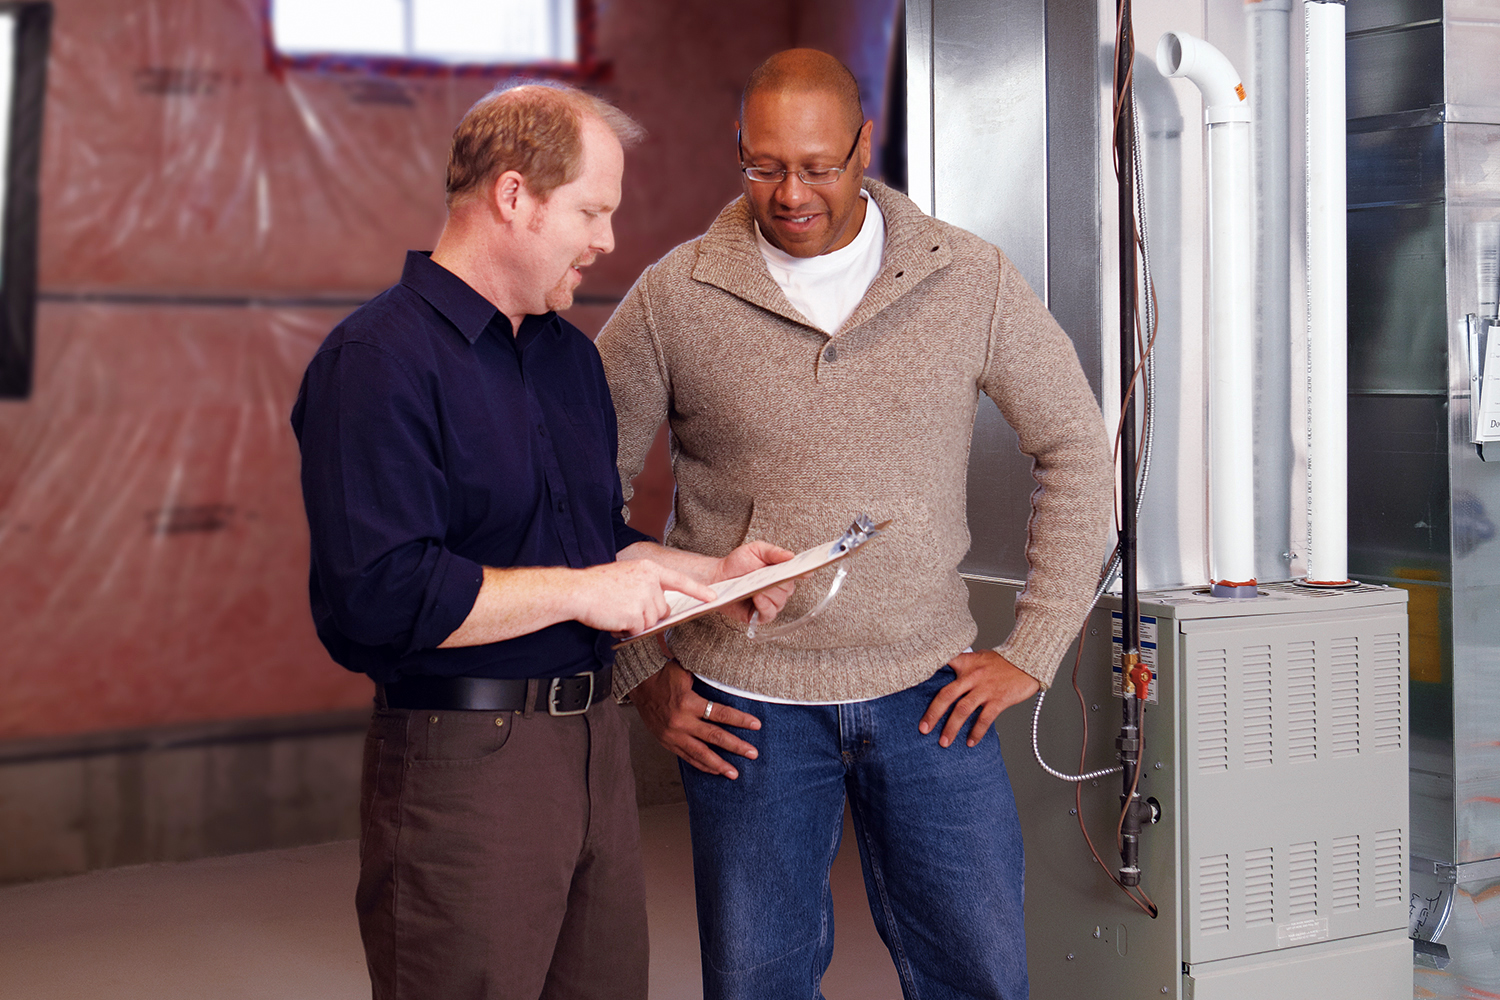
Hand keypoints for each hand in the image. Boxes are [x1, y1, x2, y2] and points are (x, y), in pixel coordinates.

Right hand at [570, 560, 715, 635]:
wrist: (577, 591)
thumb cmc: (597, 585)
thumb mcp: (627, 576)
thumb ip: (647, 588)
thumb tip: (661, 608)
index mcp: (649, 569)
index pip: (679, 581)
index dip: (698, 590)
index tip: (713, 597)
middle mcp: (650, 582)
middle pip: (662, 609)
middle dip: (647, 615)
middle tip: (625, 608)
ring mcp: (643, 598)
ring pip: (651, 622)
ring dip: (635, 623)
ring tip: (617, 611)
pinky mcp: (636, 614)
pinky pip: (638, 630)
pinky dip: (627, 630)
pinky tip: (614, 619)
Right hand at [631, 658, 760, 778]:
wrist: (638, 684)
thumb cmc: (664, 674)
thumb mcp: (686, 670)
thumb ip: (706, 677)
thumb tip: (730, 676)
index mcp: (688, 702)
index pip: (720, 713)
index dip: (740, 720)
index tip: (756, 725)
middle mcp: (681, 722)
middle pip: (714, 737)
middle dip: (736, 746)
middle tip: (753, 753)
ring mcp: (673, 735)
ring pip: (700, 753)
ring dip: (719, 764)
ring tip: (734, 773)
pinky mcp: (666, 742)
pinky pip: (686, 757)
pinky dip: (701, 765)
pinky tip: (714, 770)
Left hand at [712, 539, 796, 624]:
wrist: (718, 576)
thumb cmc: (737, 563)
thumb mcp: (755, 550)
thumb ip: (773, 552)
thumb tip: (790, 555)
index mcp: (780, 572)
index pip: (798, 573)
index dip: (803, 572)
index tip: (805, 571)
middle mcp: (779, 588)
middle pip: (788, 588)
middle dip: (777, 582)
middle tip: (765, 576)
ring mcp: (771, 603)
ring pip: (780, 601)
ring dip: (768, 593)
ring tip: (756, 586)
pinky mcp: (761, 615)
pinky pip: (770, 613)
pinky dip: (764, 605)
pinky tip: (757, 597)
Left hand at [918, 650, 1040, 747]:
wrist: (1029, 660)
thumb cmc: (1003, 661)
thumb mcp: (980, 657)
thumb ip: (964, 665)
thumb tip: (948, 673)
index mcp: (966, 664)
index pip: (942, 666)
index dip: (926, 672)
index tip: (910, 684)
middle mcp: (972, 676)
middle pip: (947, 696)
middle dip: (933, 714)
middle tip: (923, 729)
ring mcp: (985, 689)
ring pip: (963, 710)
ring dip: (951, 728)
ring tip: (944, 742)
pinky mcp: (999, 700)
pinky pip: (985, 719)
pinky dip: (977, 732)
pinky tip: (970, 742)